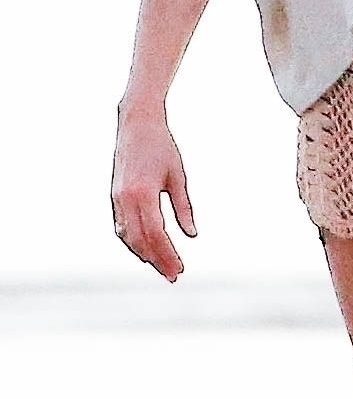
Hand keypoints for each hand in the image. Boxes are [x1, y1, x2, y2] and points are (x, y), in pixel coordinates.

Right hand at [111, 107, 196, 282]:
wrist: (136, 123)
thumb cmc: (161, 146)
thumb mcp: (177, 175)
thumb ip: (183, 207)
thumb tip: (191, 235)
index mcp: (144, 193)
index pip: (156, 234)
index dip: (168, 254)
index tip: (180, 269)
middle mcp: (126, 199)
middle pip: (140, 241)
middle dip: (157, 260)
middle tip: (173, 275)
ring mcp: (117, 198)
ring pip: (127, 237)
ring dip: (144, 254)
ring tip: (162, 266)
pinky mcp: (114, 196)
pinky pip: (121, 226)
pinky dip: (133, 241)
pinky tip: (146, 248)